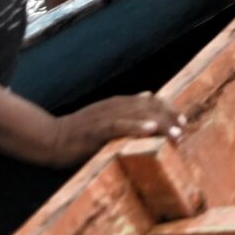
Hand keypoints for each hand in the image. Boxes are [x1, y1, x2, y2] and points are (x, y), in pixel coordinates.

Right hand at [42, 92, 182, 166]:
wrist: (50, 138)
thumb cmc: (79, 131)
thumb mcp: (105, 116)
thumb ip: (126, 108)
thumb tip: (148, 96)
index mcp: (117, 103)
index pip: (150, 102)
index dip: (168, 109)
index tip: (183, 120)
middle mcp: (114, 106)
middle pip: (148, 107)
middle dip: (169, 117)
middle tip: (184, 128)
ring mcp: (105, 117)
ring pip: (138, 115)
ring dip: (160, 123)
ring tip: (176, 132)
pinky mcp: (95, 130)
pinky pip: (118, 127)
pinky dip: (135, 126)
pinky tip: (150, 129)